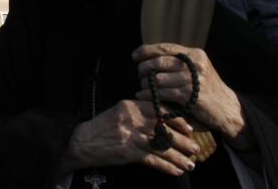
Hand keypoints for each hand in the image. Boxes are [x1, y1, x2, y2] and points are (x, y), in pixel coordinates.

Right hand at [60, 99, 198, 176]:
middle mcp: (132, 118)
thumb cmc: (102, 127)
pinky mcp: (129, 152)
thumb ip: (139, 113)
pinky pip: (153, 160)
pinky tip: (176, 171)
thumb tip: (164, 120)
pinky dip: (167, 167)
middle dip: (183, 140)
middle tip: (195, 148)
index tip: (188, 128)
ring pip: (162, 146)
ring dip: (179, 156)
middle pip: (165, 129)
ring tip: (190, 164)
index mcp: (131, 105)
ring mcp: (131, 135)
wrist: (82, 141)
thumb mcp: (120, 113)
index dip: (177, 120)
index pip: (160, 109)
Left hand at [133, 43, 252, 149]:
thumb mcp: (197, 69)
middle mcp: (194, 64)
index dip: (146, 50)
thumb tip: (149, 56)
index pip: (165, 48)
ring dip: (145, 84)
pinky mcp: (189, 96)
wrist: (227, 108)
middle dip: (143, 69)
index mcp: (195, 54)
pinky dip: (149, 95)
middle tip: (139, 75)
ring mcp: (192, 80)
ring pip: (157, 79)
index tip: (134, 56)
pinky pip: (162, 93)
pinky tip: (144, 96)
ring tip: (142, 87)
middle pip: (158, 62)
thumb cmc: (207, 88)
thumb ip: (179, 61)